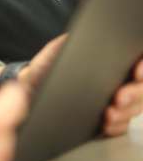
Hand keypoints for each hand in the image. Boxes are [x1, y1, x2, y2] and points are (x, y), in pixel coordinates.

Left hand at [18, 39, 142, 136]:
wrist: (30, 86)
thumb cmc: (49, 64)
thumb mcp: (60, 47)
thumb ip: (75, 40)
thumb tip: (85, 34)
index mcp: (113, 59)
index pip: (139, 61)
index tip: (137, 71)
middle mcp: (120, 80)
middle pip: (142, 88)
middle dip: (135, 93)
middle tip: (119, 97)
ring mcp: (116, 101)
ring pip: (135, 108)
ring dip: (126, 112)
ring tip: (109, 113)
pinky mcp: (107, 119)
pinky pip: (121, 126)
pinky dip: (116, 126)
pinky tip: (106, 124)